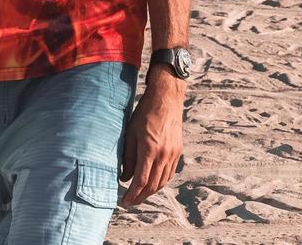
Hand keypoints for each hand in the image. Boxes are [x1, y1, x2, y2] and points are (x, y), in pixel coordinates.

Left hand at [120, 68, 184, 206]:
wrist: (166, 99)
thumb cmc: (144, 113)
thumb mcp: (130, 132)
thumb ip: (127, 156)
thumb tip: (124, 177)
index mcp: (150, 149)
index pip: (141, 180)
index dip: (132, 194)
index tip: (123, 201)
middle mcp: (164, 154)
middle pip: (153, 185)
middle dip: (140, 197)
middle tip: (129, 202)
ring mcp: (173, 154)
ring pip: (162, 181)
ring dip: (150, 191)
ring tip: (139, 195)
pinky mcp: (178, 151)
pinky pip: (169, 173)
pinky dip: (160, 182)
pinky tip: (152, 183)